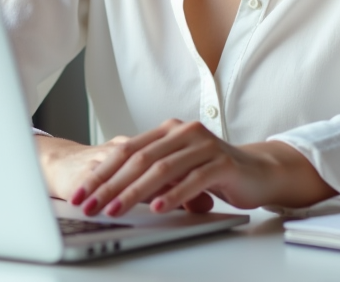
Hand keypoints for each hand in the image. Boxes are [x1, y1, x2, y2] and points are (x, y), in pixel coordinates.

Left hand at [48, 119, 332, 217]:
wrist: (260, 172)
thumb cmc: (214, 172)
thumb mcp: (177, 169)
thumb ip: (151, 173)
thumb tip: (109, 192)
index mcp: (167, 130)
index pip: (126, 151)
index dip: (100, 173)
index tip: (80, 194)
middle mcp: (183, 132)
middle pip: (138, 159)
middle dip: (109, 184)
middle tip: (88, 205)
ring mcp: (203, 145)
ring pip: (161, 168)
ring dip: (135, 192)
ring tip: (114, 209)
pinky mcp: (223, 163)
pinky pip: (193, 179)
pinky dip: (174, 194)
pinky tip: (159, 209)